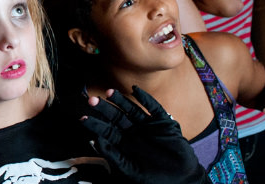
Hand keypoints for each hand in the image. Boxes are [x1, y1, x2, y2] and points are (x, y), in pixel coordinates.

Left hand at [81, 86, 208, 183]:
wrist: (181, 178)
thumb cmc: (154, 177)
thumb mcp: (130, 170)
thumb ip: (114, 156)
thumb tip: (97, 140)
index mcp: (124, 143)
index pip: (106, 130)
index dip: (95, 124)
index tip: (83, 118)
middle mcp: (134, 131)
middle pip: (116, 116)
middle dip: (104, 108)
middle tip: (92, 100)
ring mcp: (147, 125)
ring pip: (131, 109)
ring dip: (120, 100)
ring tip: (109, 92)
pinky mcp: (162, 122)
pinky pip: (153, 107)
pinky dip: (144, 98)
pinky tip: (135, 90)